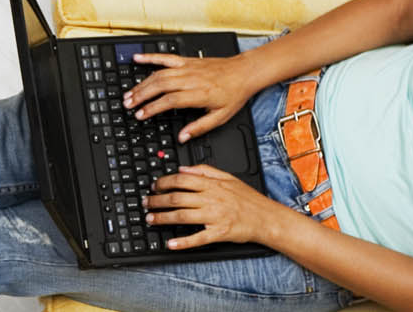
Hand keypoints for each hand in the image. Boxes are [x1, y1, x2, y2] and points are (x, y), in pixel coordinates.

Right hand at [124, 53, 261, 142]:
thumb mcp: (220, 117)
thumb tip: (182, 138)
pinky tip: (137, 59)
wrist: (244, 73)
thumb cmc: (234, 94)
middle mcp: (191, 79)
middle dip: (141, 95)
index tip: (140, 115)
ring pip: (159, 74)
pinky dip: (150, 57)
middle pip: (160, 86)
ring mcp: (188, 68)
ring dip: (142, 83)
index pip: (170, 101)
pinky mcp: (187, 61)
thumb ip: (200, 128)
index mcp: (198, 94)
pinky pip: (166, 57)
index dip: (153, 108)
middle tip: (128, 104)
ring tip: (129, 93)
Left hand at [143, 165, 297, 249]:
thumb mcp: (228, 177)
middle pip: (176, 198)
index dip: (163, 182)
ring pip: (182, 216)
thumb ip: (205, 171)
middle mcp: (211, 199)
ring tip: (150, 219)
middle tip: (146, 203)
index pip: (181, 180)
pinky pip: (197, 238)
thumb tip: (183, 168)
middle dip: (157, 200)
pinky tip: (170, 243)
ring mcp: (214, 217)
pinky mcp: (218, 233)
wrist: (266, 218)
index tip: (154, 186)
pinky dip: (182, 242)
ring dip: (162, 218)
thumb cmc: (248, 199)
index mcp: (212, 185)